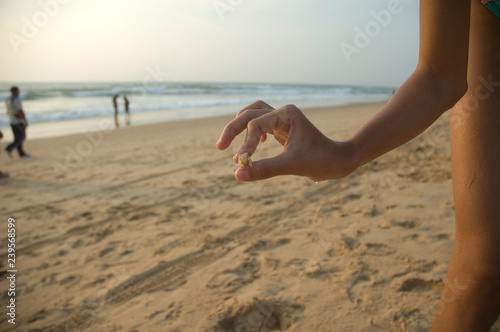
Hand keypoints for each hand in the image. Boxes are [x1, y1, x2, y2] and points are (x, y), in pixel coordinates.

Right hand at [216, 100, 356, 181]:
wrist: (339, 161)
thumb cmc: (321, 160)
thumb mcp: (291, 166)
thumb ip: (264, 169)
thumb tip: (237, 174)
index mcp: (287, 114)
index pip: (256, 124)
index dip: (246, 143)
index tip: (241, 161)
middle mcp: (283, 112)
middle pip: (249, 113)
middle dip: (233, 129)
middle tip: (220, 147)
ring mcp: (283, 119)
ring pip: (253, 114)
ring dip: (239, 127)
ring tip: (228, 143)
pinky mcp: (283, 128)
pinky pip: (260, 123)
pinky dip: (251, 132)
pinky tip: (253, 146)